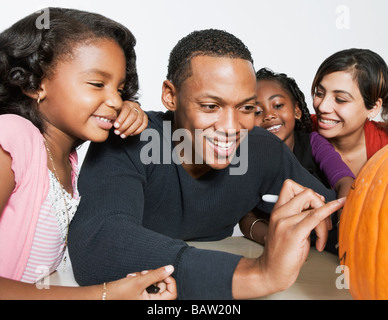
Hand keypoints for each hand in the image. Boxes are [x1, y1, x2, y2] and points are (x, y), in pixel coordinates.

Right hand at [106, 265, 176, 299]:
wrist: (105, 294)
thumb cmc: (119, 292)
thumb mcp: (139, 281)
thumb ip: (156, 275)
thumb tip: (170, 268)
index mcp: (153, 304)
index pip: (172, 293)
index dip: (169, 281)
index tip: (162, 273)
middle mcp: (151, 302)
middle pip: (163, 286)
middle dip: (154, 277)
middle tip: (144, 274)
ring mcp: (146, 298)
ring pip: (154, 283)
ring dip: (146, 276)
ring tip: (135, 277)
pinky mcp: (141, 294)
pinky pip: (147, 284)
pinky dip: (141, 279)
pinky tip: (133, 279)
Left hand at [114, 101, 147, 137]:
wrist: (126, 113)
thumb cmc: (118, 113)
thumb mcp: (114, 113)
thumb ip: (113, 117)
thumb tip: (110, 124)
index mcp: (127, 103)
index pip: (126, 110)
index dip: (121, 119)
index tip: (115, 126)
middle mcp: (135, 106)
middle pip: (133, 116)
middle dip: (124, 126)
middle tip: (117, 132)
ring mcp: (141, 112)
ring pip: (138, 122)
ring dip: (130, 130)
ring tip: (123, 135)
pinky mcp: (145, 117)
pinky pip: (144, 125)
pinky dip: (137, 131)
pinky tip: (131, 134)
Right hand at [258, 179, 344, 293]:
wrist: (271, 272)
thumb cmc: (281, 253)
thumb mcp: (288, 229)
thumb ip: (300, 217)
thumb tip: (319, 206)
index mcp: (277, 211)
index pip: (290, 186)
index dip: (306, 191)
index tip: (313, 205)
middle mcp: (280, 213)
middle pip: (306, 193)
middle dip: (320, 204)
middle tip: (324, 221)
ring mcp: (285, 222)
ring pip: (315, 209)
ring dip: (325, 223)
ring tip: (321, 238)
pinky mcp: (294, 233)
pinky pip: (316, 216)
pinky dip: (329, 209)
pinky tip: (338, 206)